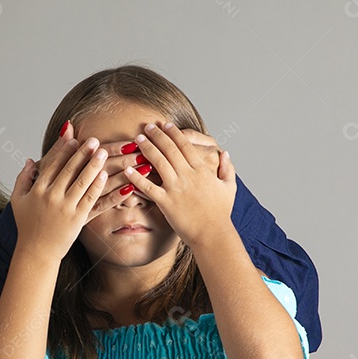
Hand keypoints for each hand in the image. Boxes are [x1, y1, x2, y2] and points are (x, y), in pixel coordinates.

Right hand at [12, 127, 107, 259]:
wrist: (36, 252)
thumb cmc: (27, 226)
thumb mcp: (18, 200)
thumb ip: (23, 178)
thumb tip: (29, 160)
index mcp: (37, 189)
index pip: (53, 165)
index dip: (65, 151)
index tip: (75, 139)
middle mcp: (51, 197)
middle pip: (69, 170)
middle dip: (82, 153)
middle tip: (93, 140)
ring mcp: (65, 208)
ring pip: (82, 182)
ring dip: (93, 165)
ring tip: (103, 152)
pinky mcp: (77, 219)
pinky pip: (90, 199)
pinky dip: (97, 186)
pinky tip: (105, 175)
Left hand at [120, 122, 235, 247]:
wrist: (212, 234)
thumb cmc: (221, 213)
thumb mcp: (229, 187)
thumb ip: (227, 168)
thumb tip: (225, 153)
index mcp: (202, 170)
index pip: (185, 145)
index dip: (174, 132)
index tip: (165, 125)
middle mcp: (188, 176)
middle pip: (169, 149)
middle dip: (157, 135)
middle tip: (148, 127)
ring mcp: (176, 188)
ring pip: (158, 162)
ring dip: (147, 148)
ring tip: (138, 139)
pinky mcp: (166, 202)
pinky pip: (148, 187)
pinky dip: (137, 178)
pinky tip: (128, 169)